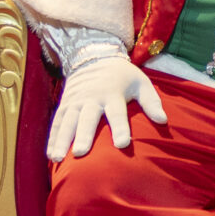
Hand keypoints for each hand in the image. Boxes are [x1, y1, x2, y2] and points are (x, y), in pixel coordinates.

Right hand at [49, 47, 167, 159]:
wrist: (95, 56)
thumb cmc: (123, 76)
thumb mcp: (141, 83)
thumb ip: (152, 102)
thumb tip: (163, 121)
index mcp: (113, 93)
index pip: (117, 113)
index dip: (120, 128)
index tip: (123, 144)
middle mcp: (92, 98)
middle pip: (87, 119)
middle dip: (83, 135)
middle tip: (80, 153)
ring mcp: (76, 101)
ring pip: (67, 122)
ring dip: (62, 140)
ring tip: (58, 159)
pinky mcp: (64, 104)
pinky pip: (57, 122)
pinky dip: (52, 138)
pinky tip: (51, 156)